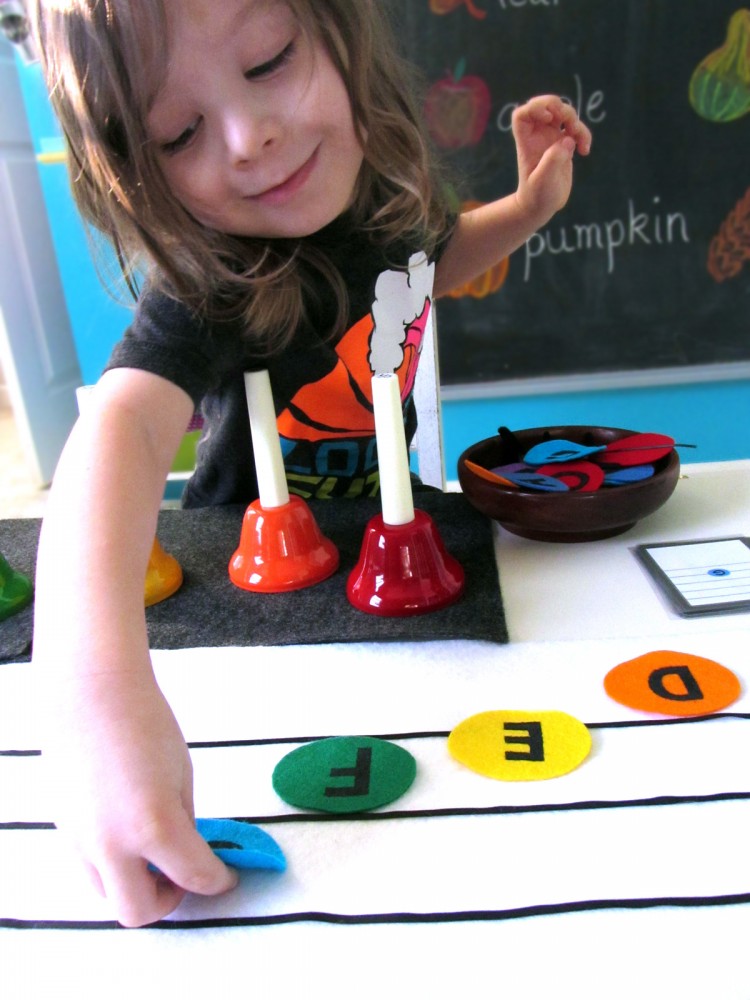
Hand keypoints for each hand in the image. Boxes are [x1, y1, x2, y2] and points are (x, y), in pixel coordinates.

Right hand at [45, 670, 238, 926]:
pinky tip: (128, 829)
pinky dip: (114, 862)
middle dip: (168, 901)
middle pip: (138, 912)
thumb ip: (182, 820)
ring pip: (107, 893)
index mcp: (153, 826)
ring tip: (155, 852)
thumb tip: (186, 848)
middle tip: (184, 875)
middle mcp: (112, 844)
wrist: (92, 694)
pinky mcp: (64, 828)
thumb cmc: (145, 723)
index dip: (218, 881)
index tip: (227, 876)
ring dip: (136, 885)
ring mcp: (82, 840)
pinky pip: (90, 865)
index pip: (194, 876)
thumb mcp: (182, 775)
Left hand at [512, 95, 591, 223]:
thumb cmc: (537, 196)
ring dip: (576, 122)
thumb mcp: (543, 181)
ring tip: (580, 143)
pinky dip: (584, 135)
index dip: (534, 108)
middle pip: (546, 106)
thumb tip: (566, 140)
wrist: (542, 206)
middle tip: (568, 123)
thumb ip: (552, 160)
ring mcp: (552, 138)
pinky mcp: (565, 144)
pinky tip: (585, 151)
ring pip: (565, 115)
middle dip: (560, 108)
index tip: (548, 117)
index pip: (522, 114)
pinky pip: (576, 129)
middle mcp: (538, 136)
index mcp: (527, 142)